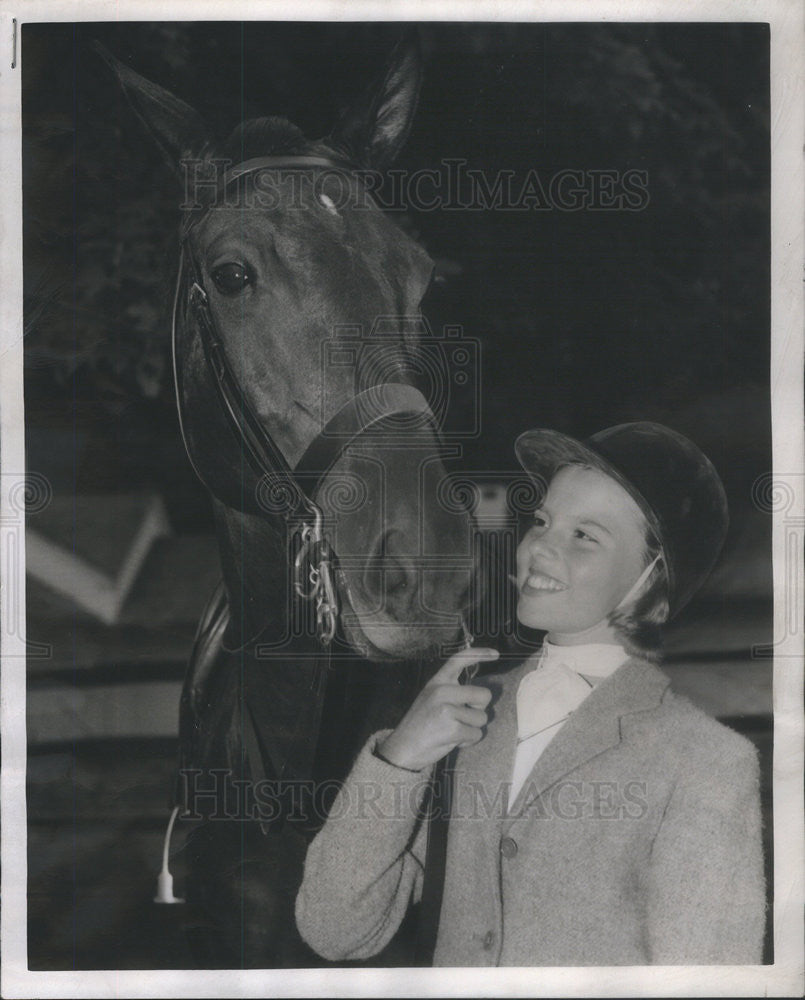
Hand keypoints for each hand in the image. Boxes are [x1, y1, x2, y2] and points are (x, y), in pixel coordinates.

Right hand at [377, 648, 498, 771]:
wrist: (402, 749)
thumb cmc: (420, 725)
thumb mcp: (431, 698)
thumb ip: (451, 691)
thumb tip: (481, 696)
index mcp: (437, 682)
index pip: (459, 660)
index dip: (479, 654)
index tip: (495, 654)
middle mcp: (442, 691)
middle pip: (484, 696)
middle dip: (480, 709)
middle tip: (464, 717)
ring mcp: (447, 710)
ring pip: (482, 718)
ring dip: (471, 728)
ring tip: (452, 731)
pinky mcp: (452, 729)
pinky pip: (476, 734)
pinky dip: (468, 741)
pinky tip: (451, 740)